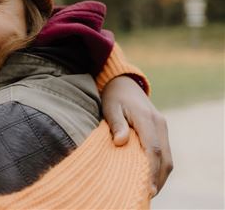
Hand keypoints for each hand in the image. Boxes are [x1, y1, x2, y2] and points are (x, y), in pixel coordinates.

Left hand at [101, 75, 172, 196]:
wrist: (124, 83)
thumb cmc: (114, 96)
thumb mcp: (110, 107)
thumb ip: (116, 124)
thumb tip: (120, 142)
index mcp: (147, 119)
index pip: (153, 149)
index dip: (151, 169)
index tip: (146, 186)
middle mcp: (159, 124)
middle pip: (164, 157)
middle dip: (158, 178)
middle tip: (147, 194)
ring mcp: (162, 127)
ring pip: (168, 156)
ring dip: (161, 175)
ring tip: (149, 191)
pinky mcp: (161, 130)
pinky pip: (164, 152)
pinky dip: (160, 167)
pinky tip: (150, 177)